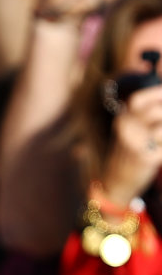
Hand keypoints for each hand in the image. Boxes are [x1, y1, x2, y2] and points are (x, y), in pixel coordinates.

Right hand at [104, 84, 161, 204]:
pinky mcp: (146, 159)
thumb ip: (146, 113)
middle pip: (154, 111)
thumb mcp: (131, 129)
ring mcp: (135, 144)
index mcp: (122, 119)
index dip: (157, 93)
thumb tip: (159, 92)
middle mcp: (126, 129)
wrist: (117, 181)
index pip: (139, 100)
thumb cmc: (131, 151)